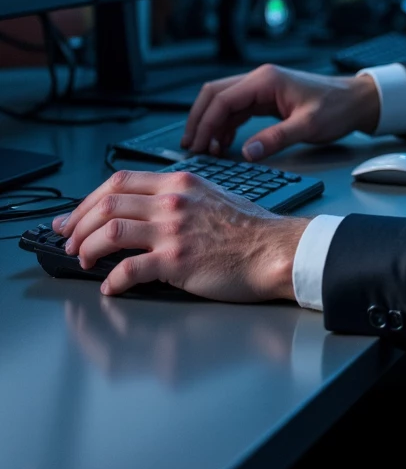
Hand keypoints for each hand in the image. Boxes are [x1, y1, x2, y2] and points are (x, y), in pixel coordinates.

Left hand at [53, 169, 307, 300]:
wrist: (275, 250)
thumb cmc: (250, 229)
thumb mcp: (211, 195)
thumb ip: (178, 196)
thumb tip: (144, 210)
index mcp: (178, 182)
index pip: (118, 181)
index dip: (87, 199)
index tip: (74, 215)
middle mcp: (172, 201)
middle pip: (106, 204)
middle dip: (78, 224)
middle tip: (67, 240)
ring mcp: (173, 231)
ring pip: (110, 232)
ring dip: (87, 248)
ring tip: (82, 260)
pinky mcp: (176, 262)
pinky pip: (130, 270)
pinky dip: (112, 280)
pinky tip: (110, 287)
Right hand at [181, 64, 378, 160]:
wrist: (356, 100)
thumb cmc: (337, 107)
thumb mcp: (308, 126)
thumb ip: (275, 139)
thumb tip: (245, 153)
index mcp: (266, 80)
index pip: (222, 99)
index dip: (205, 123)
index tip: (196, 145)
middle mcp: (260, 80)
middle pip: (215, 95)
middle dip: (199, 120)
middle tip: (190, 147)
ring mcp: (262, 88)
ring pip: (223, 102)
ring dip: (211, 123)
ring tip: (204, 150)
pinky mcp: (267, 98)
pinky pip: (237, 110)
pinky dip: (226, 126)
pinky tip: (223, 145)